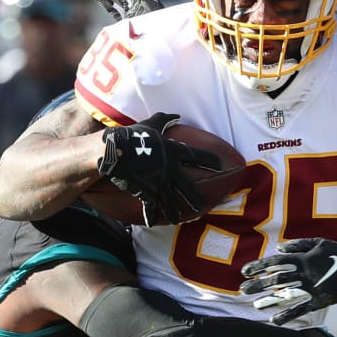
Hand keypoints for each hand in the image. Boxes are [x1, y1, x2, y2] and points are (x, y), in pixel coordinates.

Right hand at [97, 117, 220, 225]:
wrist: (115, 151)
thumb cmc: (132, 135)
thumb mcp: (150, 124)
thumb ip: (164, 119)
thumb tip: (176, 114)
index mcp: (173, 152)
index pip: (197, 157)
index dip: (210, 161)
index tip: (221, 165)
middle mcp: (170, 170)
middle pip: (188, 188)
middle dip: (196, 198)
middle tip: (202, 205)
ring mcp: (159, 183)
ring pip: (171, 202)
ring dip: (174, 213)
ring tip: (177, 220)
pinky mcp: (146, 192)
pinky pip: (150, 206)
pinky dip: (149, 215)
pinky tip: (151, 223)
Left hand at [242, 238, 336, 323]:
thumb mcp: (319, 243)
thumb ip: (298, 245)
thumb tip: (278, 249)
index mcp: (303, 258)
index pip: (275, 262)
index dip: (258, 267)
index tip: (244, 271)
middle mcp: (304, 273)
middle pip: (276, 279)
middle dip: (257, 284)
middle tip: (242, 289)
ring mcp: (311, 288)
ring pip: (285, 294)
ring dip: (268, 300)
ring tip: (254, 305)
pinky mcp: (319, 300)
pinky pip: (301, 309)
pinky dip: (287, 315)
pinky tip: (274, 321)